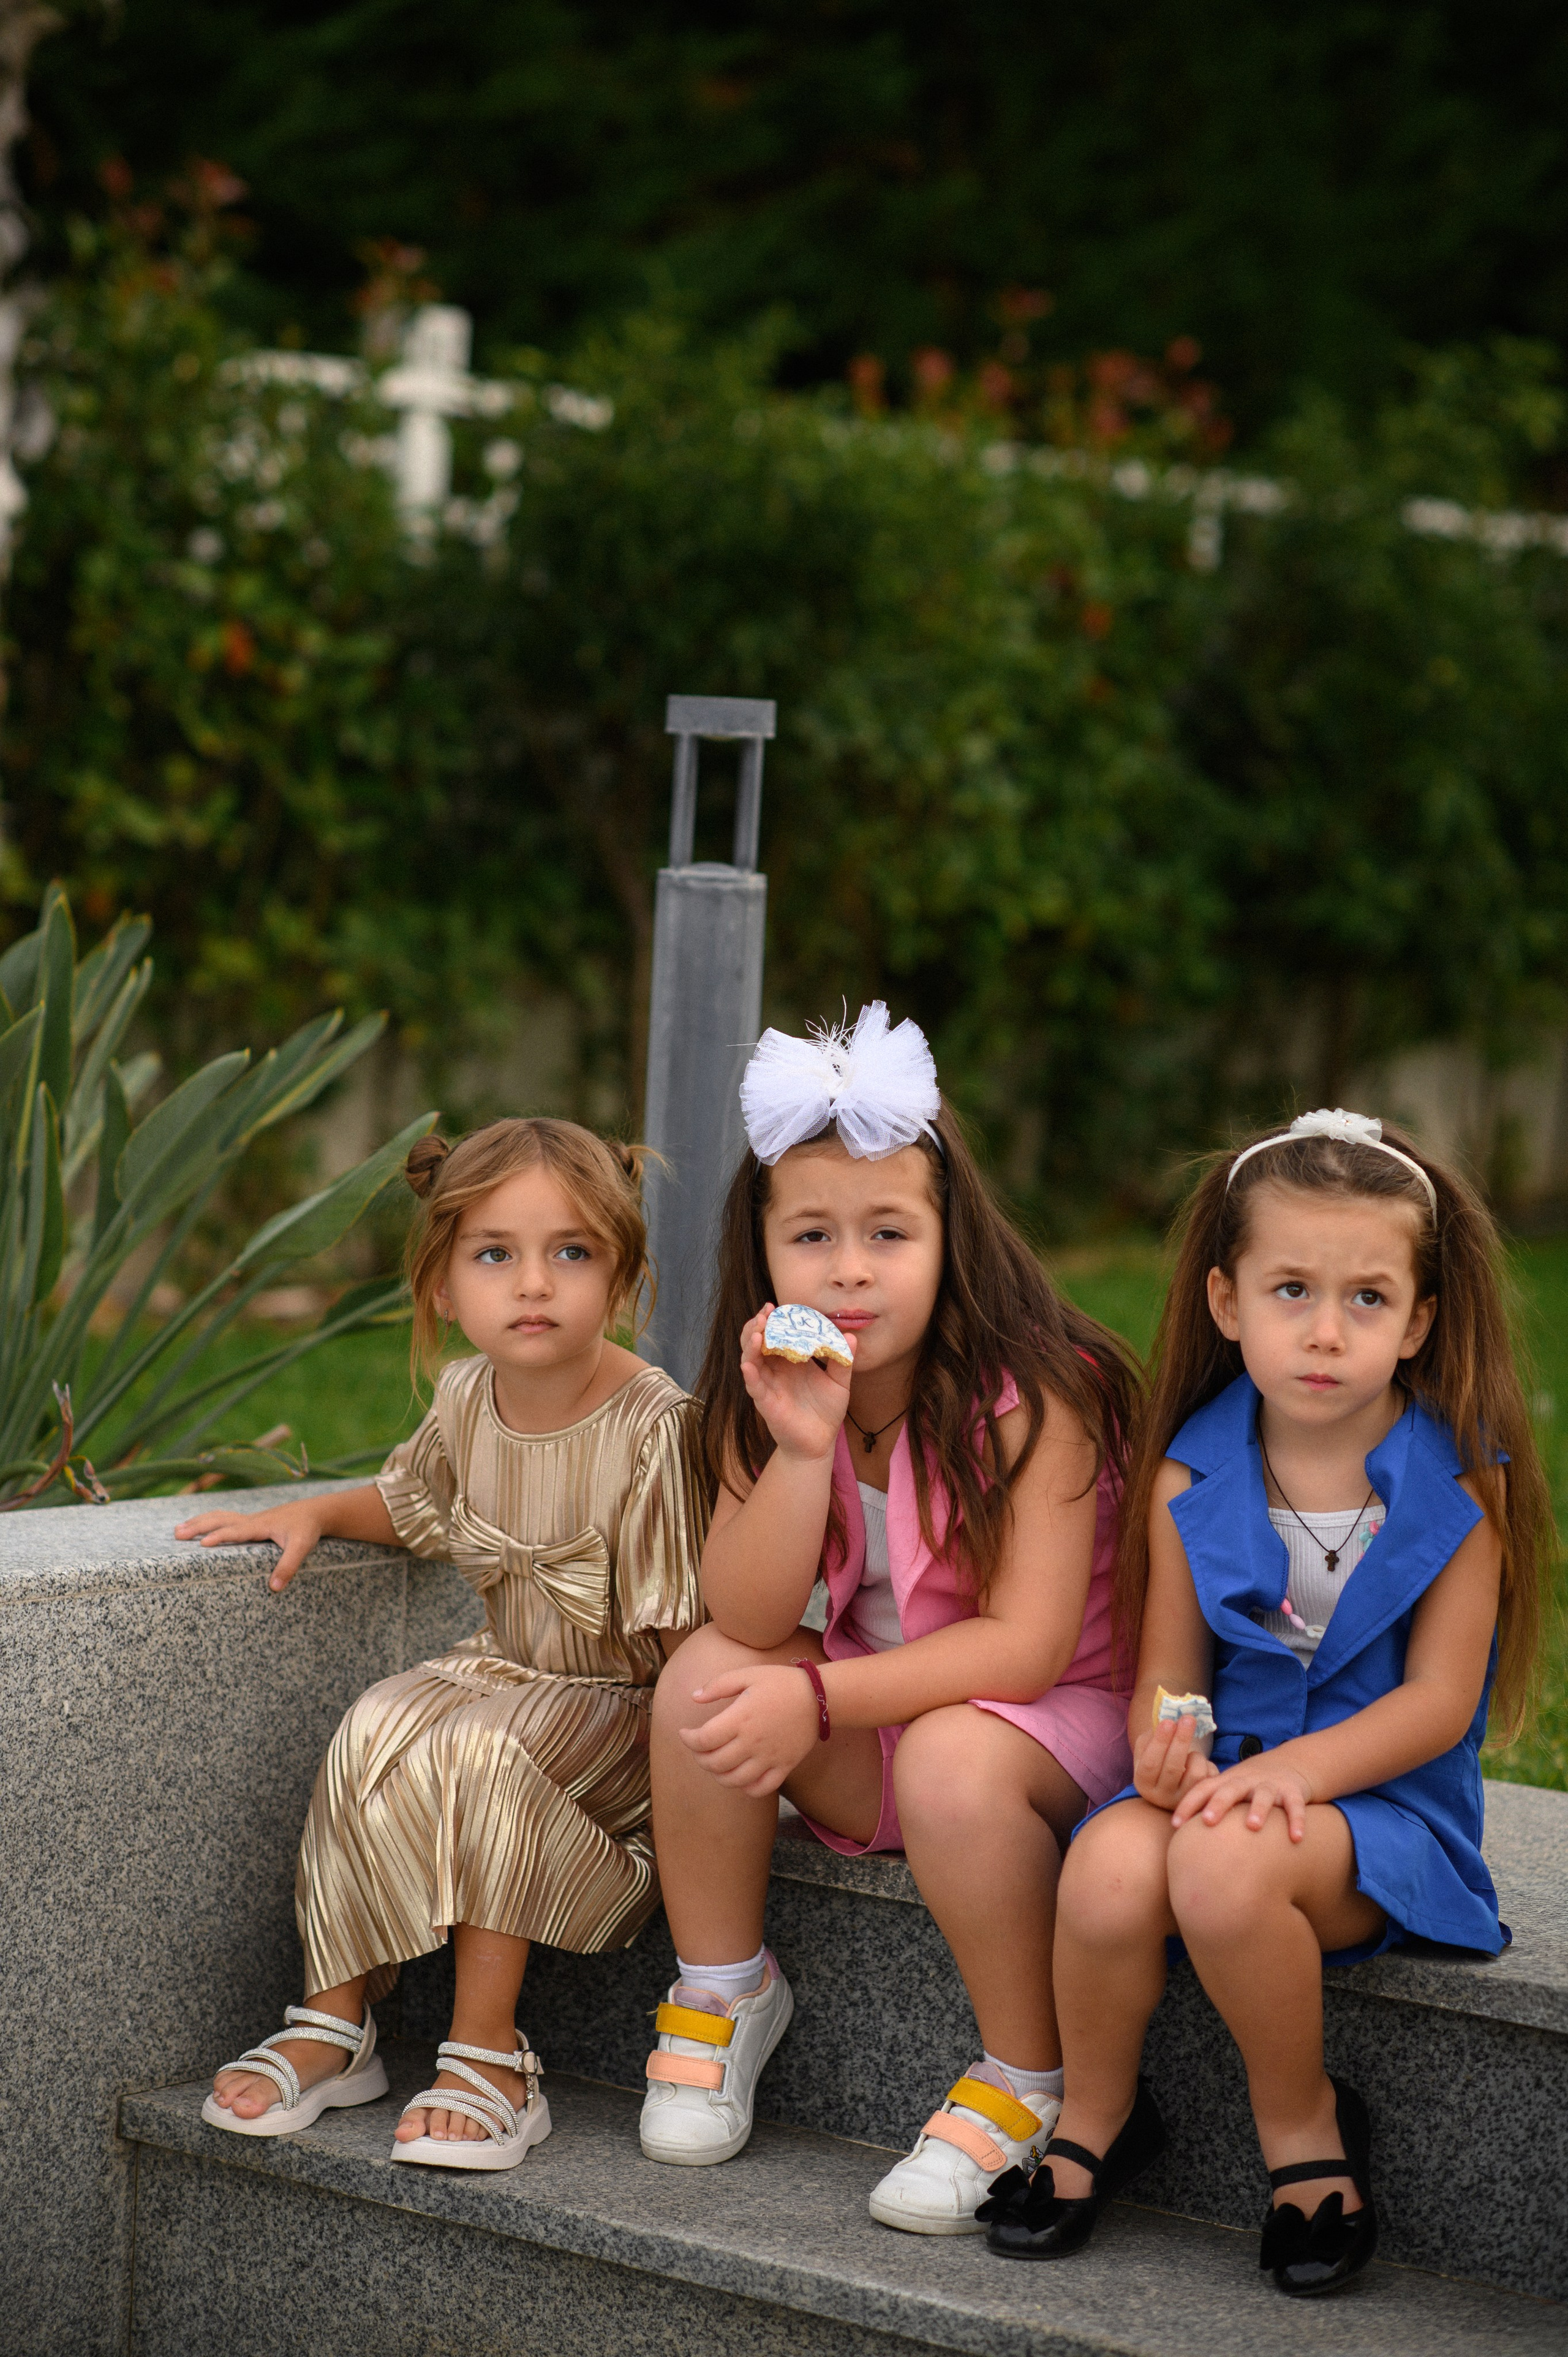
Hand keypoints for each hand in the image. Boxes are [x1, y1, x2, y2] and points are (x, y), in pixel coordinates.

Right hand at [174, 1498, 327, 1591]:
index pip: (235, 1531)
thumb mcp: (302, 1547)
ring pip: (220, 1518)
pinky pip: (226, 1520)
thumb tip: (274, 1588)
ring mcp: (250, 1521)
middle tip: (177, 1533)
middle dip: (198, 1526)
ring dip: (199, 1522)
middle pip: (220, 1520)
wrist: (316, 1511)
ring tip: (178, 1529)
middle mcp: (251, 1521)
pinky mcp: (252, 1523)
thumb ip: (288, 1566)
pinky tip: (201, 1528)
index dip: (219, 1537)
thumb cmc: (308, 1528)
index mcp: (260, 1525)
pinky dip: (210, 1522)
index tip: (201, 1544)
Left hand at [678, 1661, 822, 1797]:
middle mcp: (752, 1742)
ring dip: (718, 1775)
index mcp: (740, 1718)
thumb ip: (718, 1685)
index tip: (685, 1733)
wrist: (819, 1696)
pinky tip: (741, 1777)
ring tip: (715, 1763)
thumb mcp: (747, 1674)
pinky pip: (760, 1789)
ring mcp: (769, 1758)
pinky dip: (746, 1788)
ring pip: (734, 1780)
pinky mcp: (784, 1766)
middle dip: (699, 1758)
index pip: (703, 1740)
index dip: (688, 1740)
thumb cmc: (781, 1682)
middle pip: (714, 1763)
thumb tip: (694, 1697)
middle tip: (698, 1748)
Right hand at [737, 1304, 853, 1463]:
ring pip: (751, 1359)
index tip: (777, 1306)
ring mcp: (768, 1384)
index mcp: (791, 1360)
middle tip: (765, 1312)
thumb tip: (852, 1336)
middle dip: (758, 1325)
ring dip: (750, 1344)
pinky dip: (750, 1374)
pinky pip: (754, 1386)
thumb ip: (843, 1360)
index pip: (778, 1334)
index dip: (775, 1320)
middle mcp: (776, 1369)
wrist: (820, 1442)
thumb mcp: (840, 1382)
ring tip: (756, 1331)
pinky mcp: (765, 1402)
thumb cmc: (826, 1410)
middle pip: (758, 1342)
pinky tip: (748, 1363)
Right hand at [1133, 1715, 1218, 1812]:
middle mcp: (1160, 1796)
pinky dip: (1206, 1764)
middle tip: (1188, 1718)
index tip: (1169, 1721)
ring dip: (1196, 1756)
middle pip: (1173, 1768)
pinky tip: (1199, 1764)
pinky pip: (1208, 1778)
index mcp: (1143, 1782)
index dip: (1160, 1742)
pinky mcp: (1200, 1800)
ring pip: (1195, 1773)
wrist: (1172, 1782)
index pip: (1150, 1763)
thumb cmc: (1159, 1758)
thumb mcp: (1148, 1747)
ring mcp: (1182, 1801)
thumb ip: (1153, 1734)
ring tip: (1192, 1753)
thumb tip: (1167, 1719)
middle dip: (1181, 1740)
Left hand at [1170, 1750, 1314, 1839]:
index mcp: (1226, 1781)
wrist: (1288, 1764)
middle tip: (1208, 1821)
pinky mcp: (1293, 1791)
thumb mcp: (1227, 1790)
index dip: (1188, 1805)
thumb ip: (1207, 1807)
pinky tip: (1297, 1838)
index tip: (1175, 1825)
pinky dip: (1297, 1820)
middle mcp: (1246, 1781)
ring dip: (1258, 1809)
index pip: (1203, 1790)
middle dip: (1218, 1804)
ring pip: (1264, 1796)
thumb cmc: (1248, 1786)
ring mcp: (1270, 1785)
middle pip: (1230, 1790)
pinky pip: (1295, 1806)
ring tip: (1253, 1826)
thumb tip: (1179, 1838)